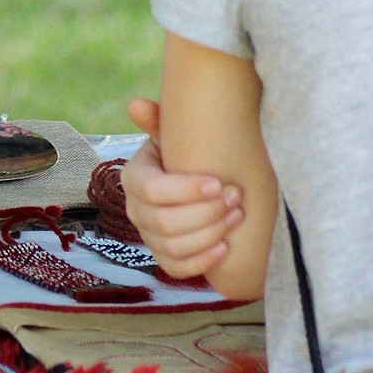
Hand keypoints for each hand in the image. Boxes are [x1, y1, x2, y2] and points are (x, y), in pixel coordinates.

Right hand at [120, 97, 243, 280]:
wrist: (194, 182)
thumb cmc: (185, 155)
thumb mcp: (172, 134)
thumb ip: (158, 120)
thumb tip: (136, 104)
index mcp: (134, 178)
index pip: (151, 191)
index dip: (185, 190)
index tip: (218, 182)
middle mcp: (135, 210)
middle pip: (164, 223)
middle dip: (205, 213)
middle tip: (236, 199)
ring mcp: (148, 237)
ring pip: (172, 247)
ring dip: (209, 234)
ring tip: (238, 216)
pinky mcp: (164, 258)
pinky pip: (177, 268)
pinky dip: (202, 261)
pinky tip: (226, 247)